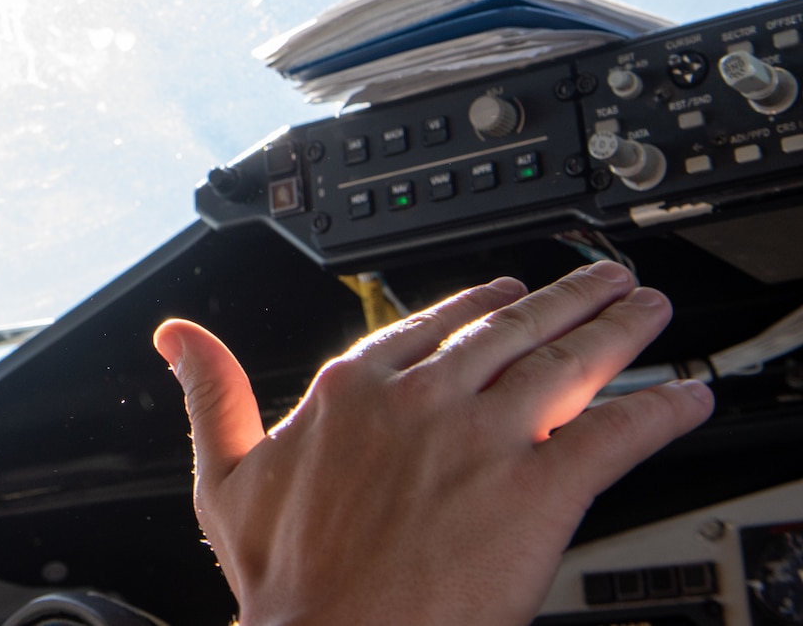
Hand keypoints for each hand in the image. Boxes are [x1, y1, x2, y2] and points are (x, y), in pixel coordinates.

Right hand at [152, 261, 712, 625]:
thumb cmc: (286, 583)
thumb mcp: (227, 477)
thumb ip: (211, 395)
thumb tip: (177, 339)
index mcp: (352, 390)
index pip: (427, 327)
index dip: (476, 304)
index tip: (508, 291)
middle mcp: (422, 399)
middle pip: (509, 330)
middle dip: (566, 298)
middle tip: (604, 279)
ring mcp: (483, 438)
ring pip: (564, 363)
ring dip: (618, 330)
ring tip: (648, 308)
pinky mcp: (539, 489)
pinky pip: (614, 436)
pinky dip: (659, 412)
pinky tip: (686, 398)